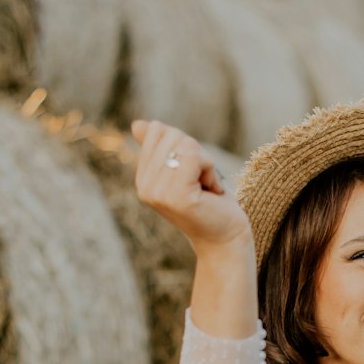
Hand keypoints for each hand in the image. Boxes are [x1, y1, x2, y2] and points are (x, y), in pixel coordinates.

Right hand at [131, 119, 249, 252]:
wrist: (225, 239)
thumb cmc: (210, 203)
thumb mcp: (185, 169)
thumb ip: (162, 147)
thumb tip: (138, 124)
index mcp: (143, 178)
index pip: (156, 130)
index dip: (184, 145)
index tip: (193, 174)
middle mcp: (144, 186)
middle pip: (171, 134)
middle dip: (197, 154)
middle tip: (202, 183)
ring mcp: (158, 192)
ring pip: (185, 145)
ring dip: (206, 164)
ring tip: (206, 189)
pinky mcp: (177, 195)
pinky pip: (195, 157)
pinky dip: (211, 171)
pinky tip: (211, 192)